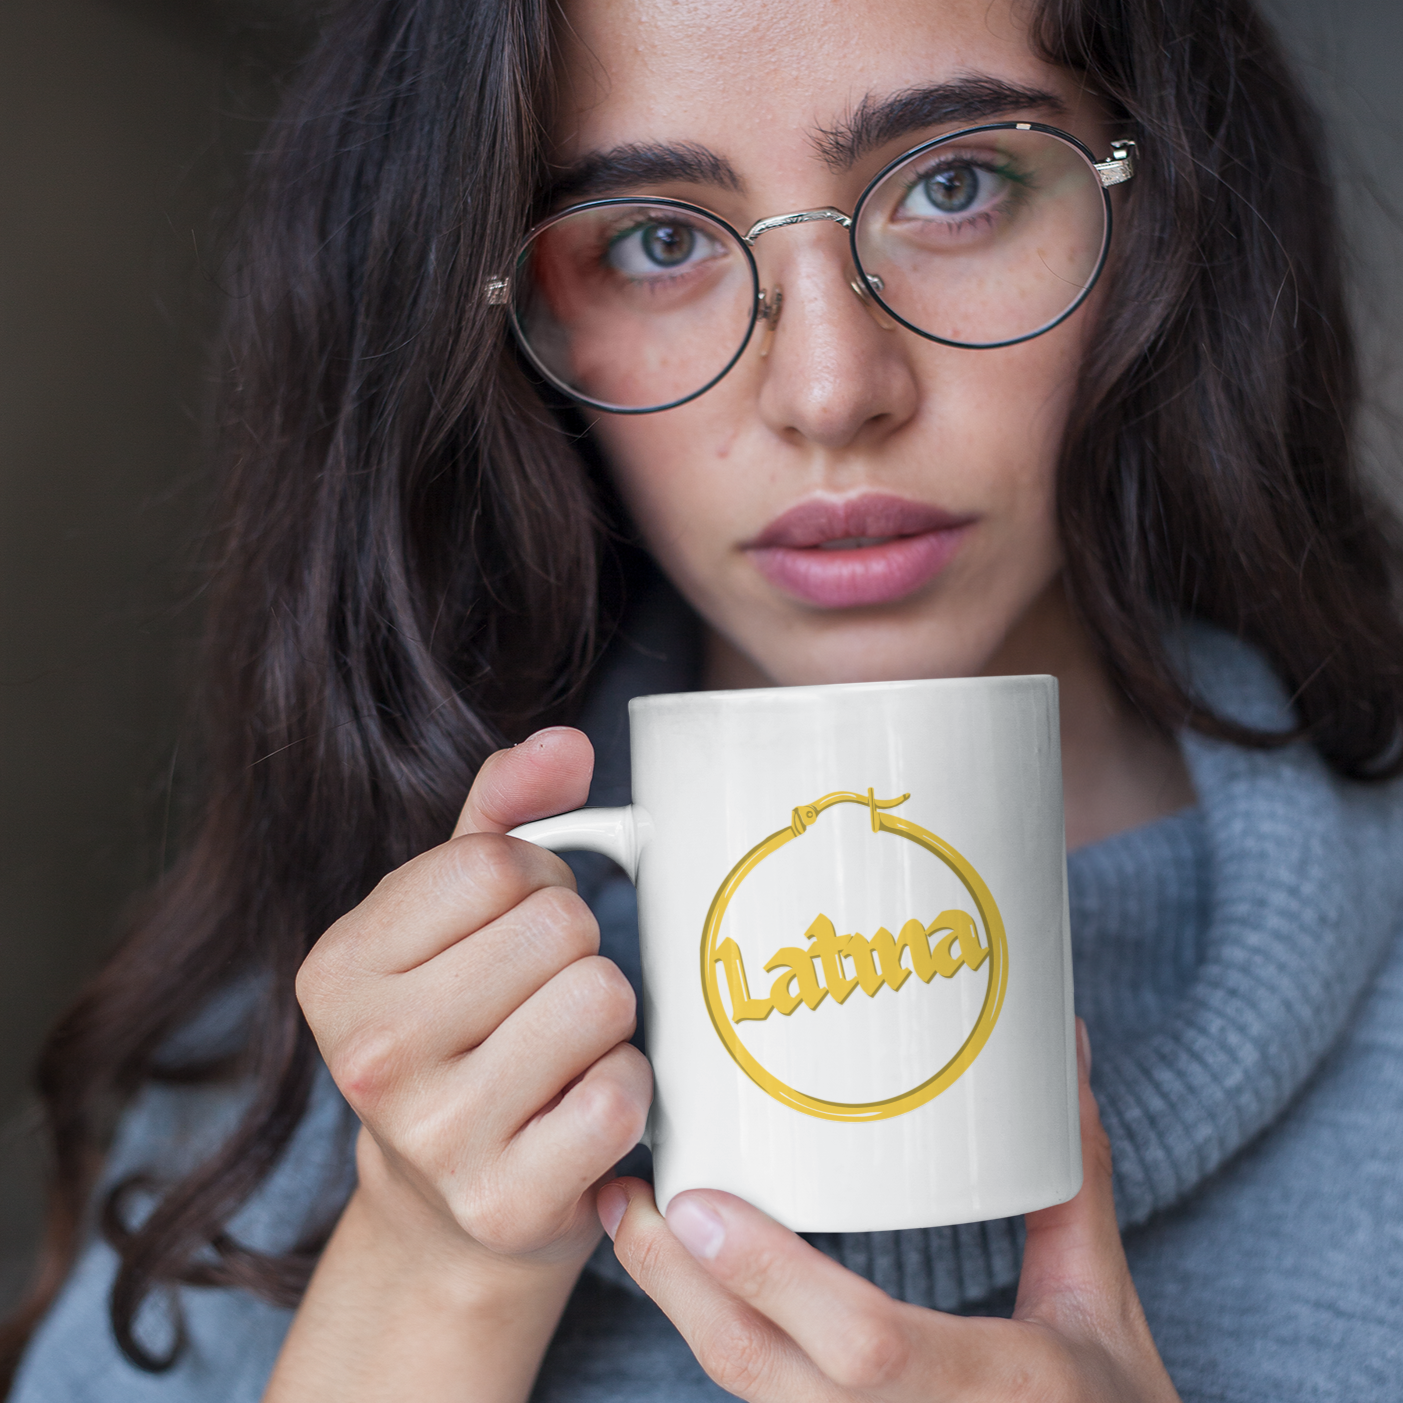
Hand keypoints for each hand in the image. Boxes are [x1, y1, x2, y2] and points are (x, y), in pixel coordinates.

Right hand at [296, 727, 651, 1271]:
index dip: (538, 882)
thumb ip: (502, 812)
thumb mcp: (452, 914)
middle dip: (576, 949)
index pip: (497, 863)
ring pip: (600, 998)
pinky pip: (622, 1094)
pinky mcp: (506, 1201)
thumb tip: (567, 745)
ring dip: (606, 1018)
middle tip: (542, 998)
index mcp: (337, 968)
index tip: (515, 930)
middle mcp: (370, 1054)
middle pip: (560, 927)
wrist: (450, 1206)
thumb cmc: (461, 1030)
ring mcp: (435, 1137)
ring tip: (562, 1050)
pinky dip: (626, 1090)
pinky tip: (579, 1108)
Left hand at [597, 1021, 1178, 1401]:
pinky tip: (682, 1278)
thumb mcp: (1104, 1302)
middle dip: (678, 1287)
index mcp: (999, 1388)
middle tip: (628, 1195)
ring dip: (679, 1307)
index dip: (770, 1278)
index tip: (694, 1202)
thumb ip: (1074, 1180)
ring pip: (747, 1397)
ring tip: (633, 1221)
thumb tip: (1060, 1050)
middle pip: (762, 1377)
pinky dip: (714, 1336)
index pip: (864, 1348)